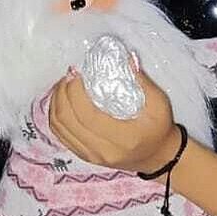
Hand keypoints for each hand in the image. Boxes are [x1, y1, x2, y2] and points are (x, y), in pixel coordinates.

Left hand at [48, 69, 181, 173]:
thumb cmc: (160, 129)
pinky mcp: (84, 155)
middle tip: (70, 75)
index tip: (78, 73)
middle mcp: (102, 150)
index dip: (75, 92)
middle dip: (63, 93)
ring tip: (64, 85)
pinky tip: (62, 101)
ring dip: (56, 102)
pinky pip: (60, 135)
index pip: (87, 115)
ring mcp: (91, 156)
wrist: (159, 156)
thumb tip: (125, 58)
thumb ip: (141, 81)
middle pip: (67, 120)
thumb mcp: (159, 103)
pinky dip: (56, 115)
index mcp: (122, 138)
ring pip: (59, 127)